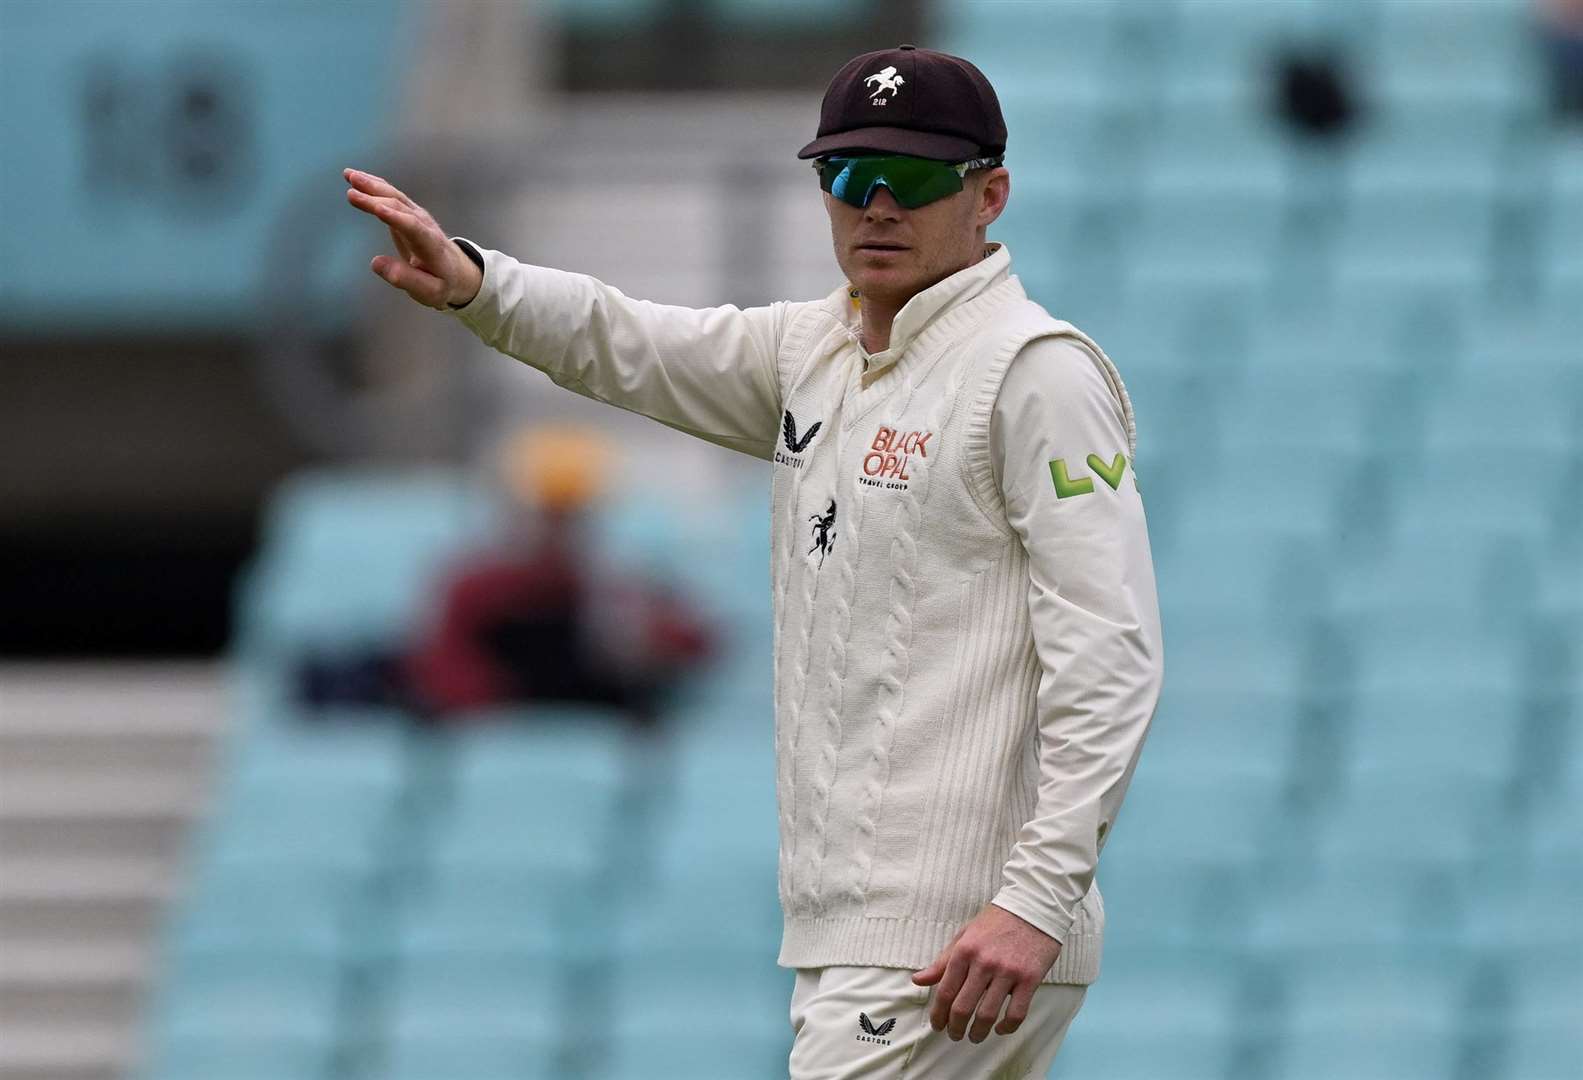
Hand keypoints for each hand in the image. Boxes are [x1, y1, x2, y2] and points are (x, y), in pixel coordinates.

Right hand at [343, 167, 482, 309]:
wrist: (457, 271)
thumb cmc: (442, 283)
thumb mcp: (429, 291)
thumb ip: (405, 279)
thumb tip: (375, 263)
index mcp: (431, 246)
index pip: (413, 228)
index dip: (395, 218)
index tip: (376, 209)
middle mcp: (425, 225)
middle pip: (400, 208)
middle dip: (376, 200)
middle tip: (351, 194)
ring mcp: (417, 216)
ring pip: (394, 196)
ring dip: (372, 185)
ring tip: (349, 176)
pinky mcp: (409, 212)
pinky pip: (390, 194)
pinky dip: (373, 185)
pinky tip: (355, 177)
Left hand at [911, 902, 1061, 1042]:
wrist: (1033, 906)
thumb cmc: (996, 921)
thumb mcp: (964, 935)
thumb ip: (942, 961)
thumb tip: (918, 980)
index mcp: (964, 951)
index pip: (945, 991)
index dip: (938, 1014)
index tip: (937, 1025)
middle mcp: (984, 963)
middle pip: (963, 1008)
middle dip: (955, 1028)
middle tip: (954, 1035)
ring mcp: (1008, 972)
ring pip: (987, 1014)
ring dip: (978, 1032)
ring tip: (975, 1037)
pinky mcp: (1030, 979)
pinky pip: (1016, 1013)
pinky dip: (1006, 1027)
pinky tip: (1000, 1029)